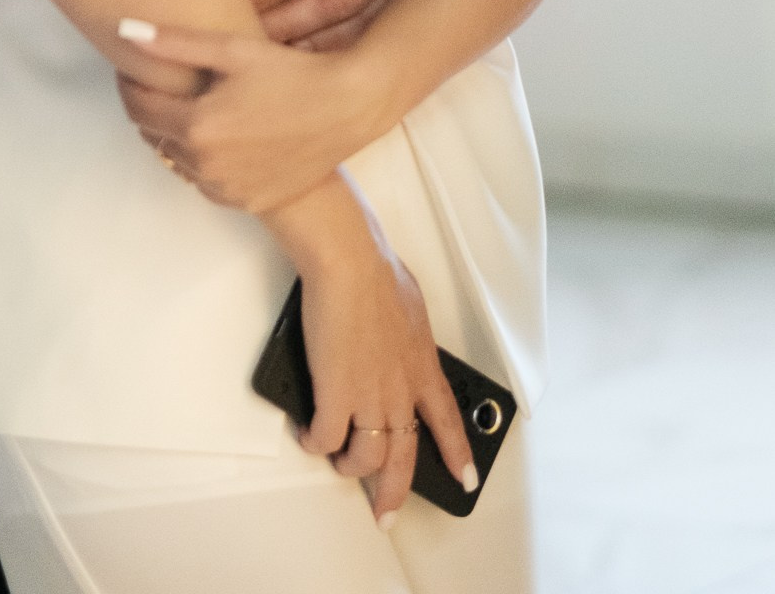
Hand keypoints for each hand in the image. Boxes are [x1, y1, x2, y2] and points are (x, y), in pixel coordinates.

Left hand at [116, 21, 384, 212]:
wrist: (347, 108)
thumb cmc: (291, 72)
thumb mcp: (232, 49)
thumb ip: (173, 43)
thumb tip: (124, 31)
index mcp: (196, 125)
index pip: (138, 107)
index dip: (132, 84)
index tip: (134, 68)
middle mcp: (205, 165)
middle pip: (154, 134)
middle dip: (154, 108)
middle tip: (170, 83)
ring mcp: (226, 189)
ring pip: (178, 161)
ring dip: (179, 136)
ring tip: (201, 106)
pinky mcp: (247, 202)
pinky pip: (207, 182)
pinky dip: (205, 161)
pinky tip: (225, 135)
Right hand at [273, 178, 475, 523]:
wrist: (350, 264)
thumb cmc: (375, 271)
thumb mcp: (409, 307)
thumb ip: (406, 334)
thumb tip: (396, 336)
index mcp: (423, 366)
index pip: (447, 421)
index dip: (456, 453)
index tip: (465, 478)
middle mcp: (402, 390)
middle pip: (404, 457)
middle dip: (395, 492)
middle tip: (386, 511)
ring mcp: (370, 397)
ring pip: (366, 458)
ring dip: (351, 467)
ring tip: (339, 463)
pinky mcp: (336, 396)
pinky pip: (326, 439)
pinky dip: (316, 444)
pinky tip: (309, 439)